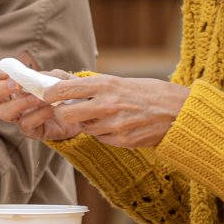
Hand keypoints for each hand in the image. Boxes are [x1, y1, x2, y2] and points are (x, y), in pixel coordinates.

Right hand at [0, 59, 84, 143]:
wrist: (79, 111)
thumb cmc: (62, 90)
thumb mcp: (57, 77)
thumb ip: (45, 75)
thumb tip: (35, 78)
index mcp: (9, 81)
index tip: (5, 72)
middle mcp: (8, 99)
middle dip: (0, 88)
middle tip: (17, 85)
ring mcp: (17, 116)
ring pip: (3, 113)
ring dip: (18, 103)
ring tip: (36, 98)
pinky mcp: (30, 130)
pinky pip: (25, 124)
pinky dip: (38, 114)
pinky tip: (51, 109)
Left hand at [41, 74, 190, 148]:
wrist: (179, 112)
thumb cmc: (149, 92)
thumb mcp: (119, 82)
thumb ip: (93, 86)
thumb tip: (64, 85)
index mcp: (105, 84)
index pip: (64, 89)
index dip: (49, 93)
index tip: (45, 95)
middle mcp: (107, 104)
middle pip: (65, 115)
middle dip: (62, 114)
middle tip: (66, 111)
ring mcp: (114, 125)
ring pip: (84, 128)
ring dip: (87, 124)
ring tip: (103, 116)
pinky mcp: (122, 141)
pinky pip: (101, 138)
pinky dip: (103, 134)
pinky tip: (116, 125)